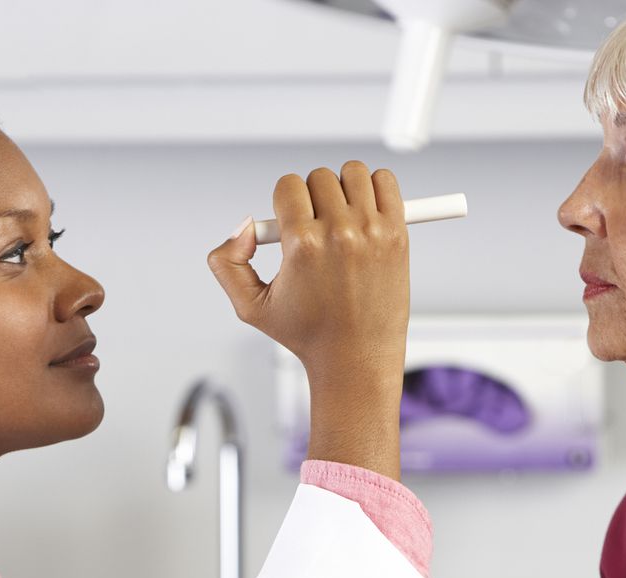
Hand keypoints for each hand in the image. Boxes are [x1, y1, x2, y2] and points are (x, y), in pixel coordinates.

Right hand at [207, 161, 409, 478]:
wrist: (356, 358)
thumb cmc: (307, 335)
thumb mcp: (250, 307)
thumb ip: (227, 262)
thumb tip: (246, 226)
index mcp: (302, 245)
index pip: (288, 185)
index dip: (285, 202)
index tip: (292, 223)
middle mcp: (339, 233)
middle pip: (319, 177)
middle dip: (313, 198)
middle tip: (317, 227)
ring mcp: (372, 231)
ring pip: (353, 172)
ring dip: (343, 188)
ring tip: (341, 218)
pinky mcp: (398, 234)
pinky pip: (385, 181)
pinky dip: (375, 187)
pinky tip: (365, 211)